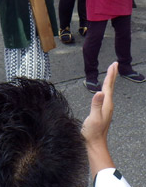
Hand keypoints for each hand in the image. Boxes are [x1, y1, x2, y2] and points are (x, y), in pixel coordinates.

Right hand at [81, 62, 117, 177]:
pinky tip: (103, 89)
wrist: (94, 143)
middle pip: (110, 86)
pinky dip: (105, 87)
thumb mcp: (93, 117)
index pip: (108, 85)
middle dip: (112, 74)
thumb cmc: (93, 132)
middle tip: (114, 64)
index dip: (110, 74)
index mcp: (106, 104)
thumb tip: (99, 92)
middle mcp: (108, 104)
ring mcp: (105, 107)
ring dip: (109, 80)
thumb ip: (96, 105)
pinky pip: (105, 95)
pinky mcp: (102, 110)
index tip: (113, 64)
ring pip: (108, 90)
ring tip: (110, 73)